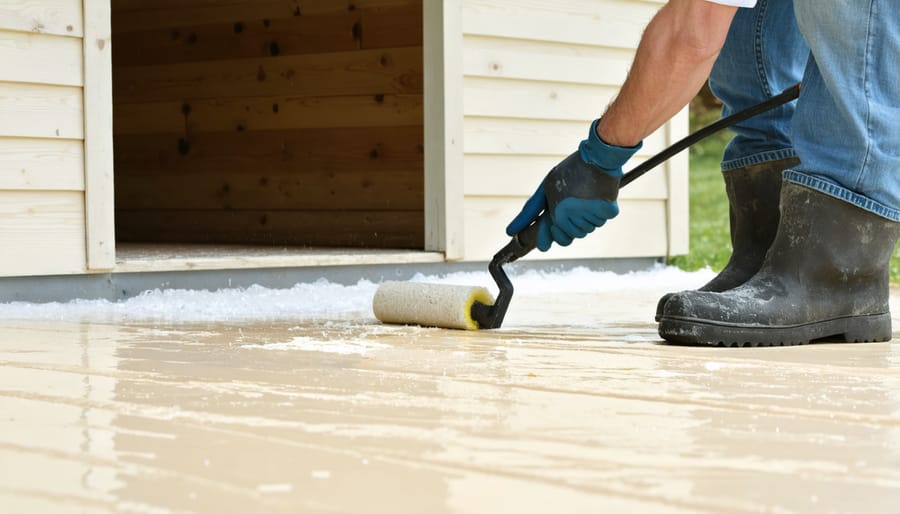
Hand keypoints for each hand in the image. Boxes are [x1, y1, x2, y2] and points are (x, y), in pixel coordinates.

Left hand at [506, 120, 641, 250]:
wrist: (597, 157)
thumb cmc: (569, 171)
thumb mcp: (545, 188)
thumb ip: (530, 211)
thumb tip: (510, 232)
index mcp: (559, 211)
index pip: (558, 239)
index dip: (555, 237)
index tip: (552, 232)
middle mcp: (576, 215)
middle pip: (574, 235)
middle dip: (572, 225)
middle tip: (572, 207)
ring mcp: (593, 214)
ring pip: (588, 229)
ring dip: (585, 218)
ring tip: (584, 198)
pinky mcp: (609, 210)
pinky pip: (602, 220)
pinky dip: (599, 212)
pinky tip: (595, 197)